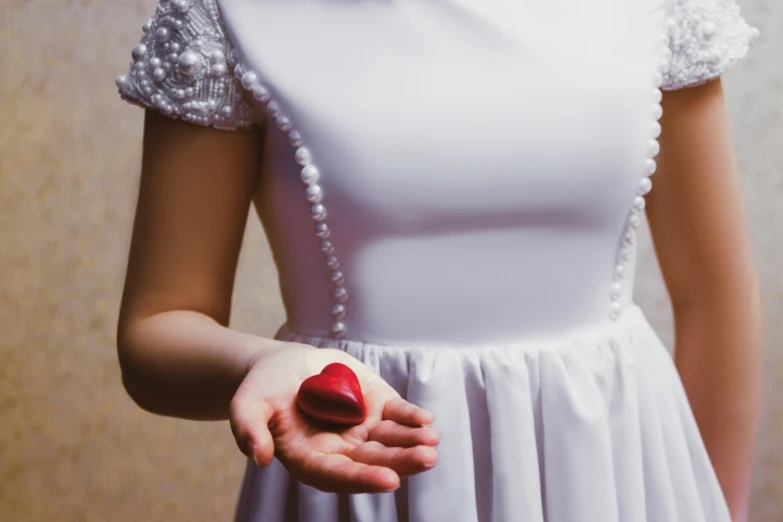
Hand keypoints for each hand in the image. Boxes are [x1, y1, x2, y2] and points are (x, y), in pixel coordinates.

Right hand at [229, 342, 439, 493]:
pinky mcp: (374, 404)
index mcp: (309, 459)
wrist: (282, 365)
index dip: (362, 479)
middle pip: (373, 462)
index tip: (389, 481)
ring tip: (432, 441)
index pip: (337, 476)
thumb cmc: (262, 388)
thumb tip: (257, 457)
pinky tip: (425, 419)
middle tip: (427, 458)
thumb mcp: (246, 404)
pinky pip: (395, 414)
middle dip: (401, 462)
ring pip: (390, 441)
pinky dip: (411, 417)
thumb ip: (248, 429)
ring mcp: (361, 429)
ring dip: (412, 442)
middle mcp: (340, 450)